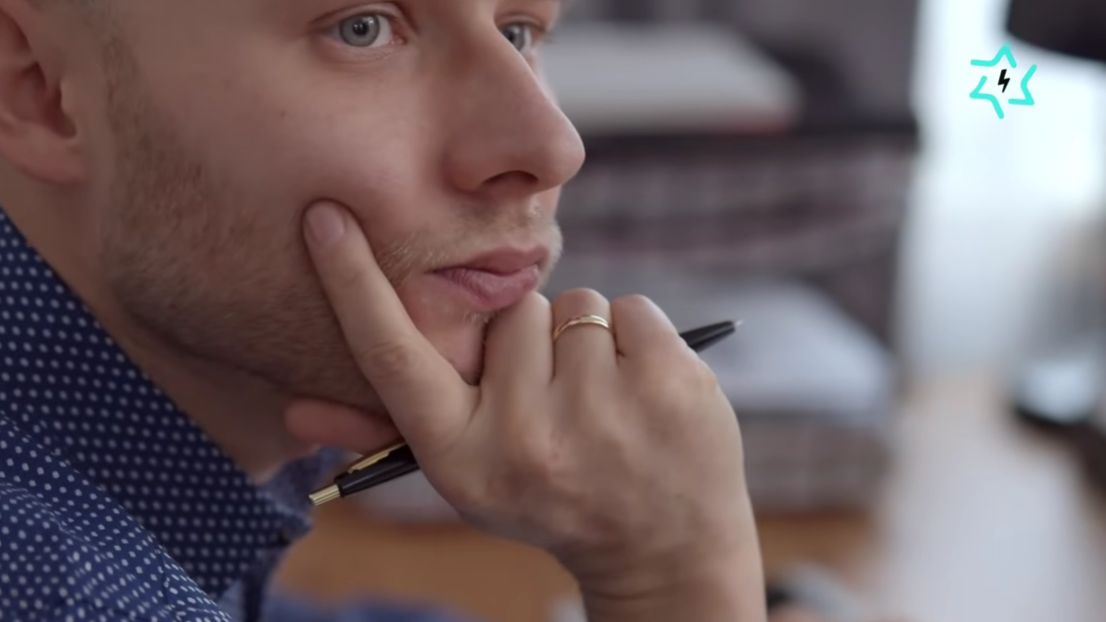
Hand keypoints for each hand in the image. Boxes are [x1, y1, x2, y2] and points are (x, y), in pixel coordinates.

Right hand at [287, 202, 764, 618]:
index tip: (327, 214)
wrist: (662, 551)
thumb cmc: (550, 497)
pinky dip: (637, 339)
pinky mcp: (667, 384)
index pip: (391, 355)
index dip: (351, 281)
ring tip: (604, 404)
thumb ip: (389, 432)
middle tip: (559, 400)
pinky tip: (644, 394)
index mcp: (462, 458)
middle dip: (532, 339)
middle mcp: (525, 437)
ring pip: (572, 305)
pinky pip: (630, 307)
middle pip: (508, 311)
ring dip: (586, 341)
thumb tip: (293, 412)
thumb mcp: (466, 476)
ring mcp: (601, 411)